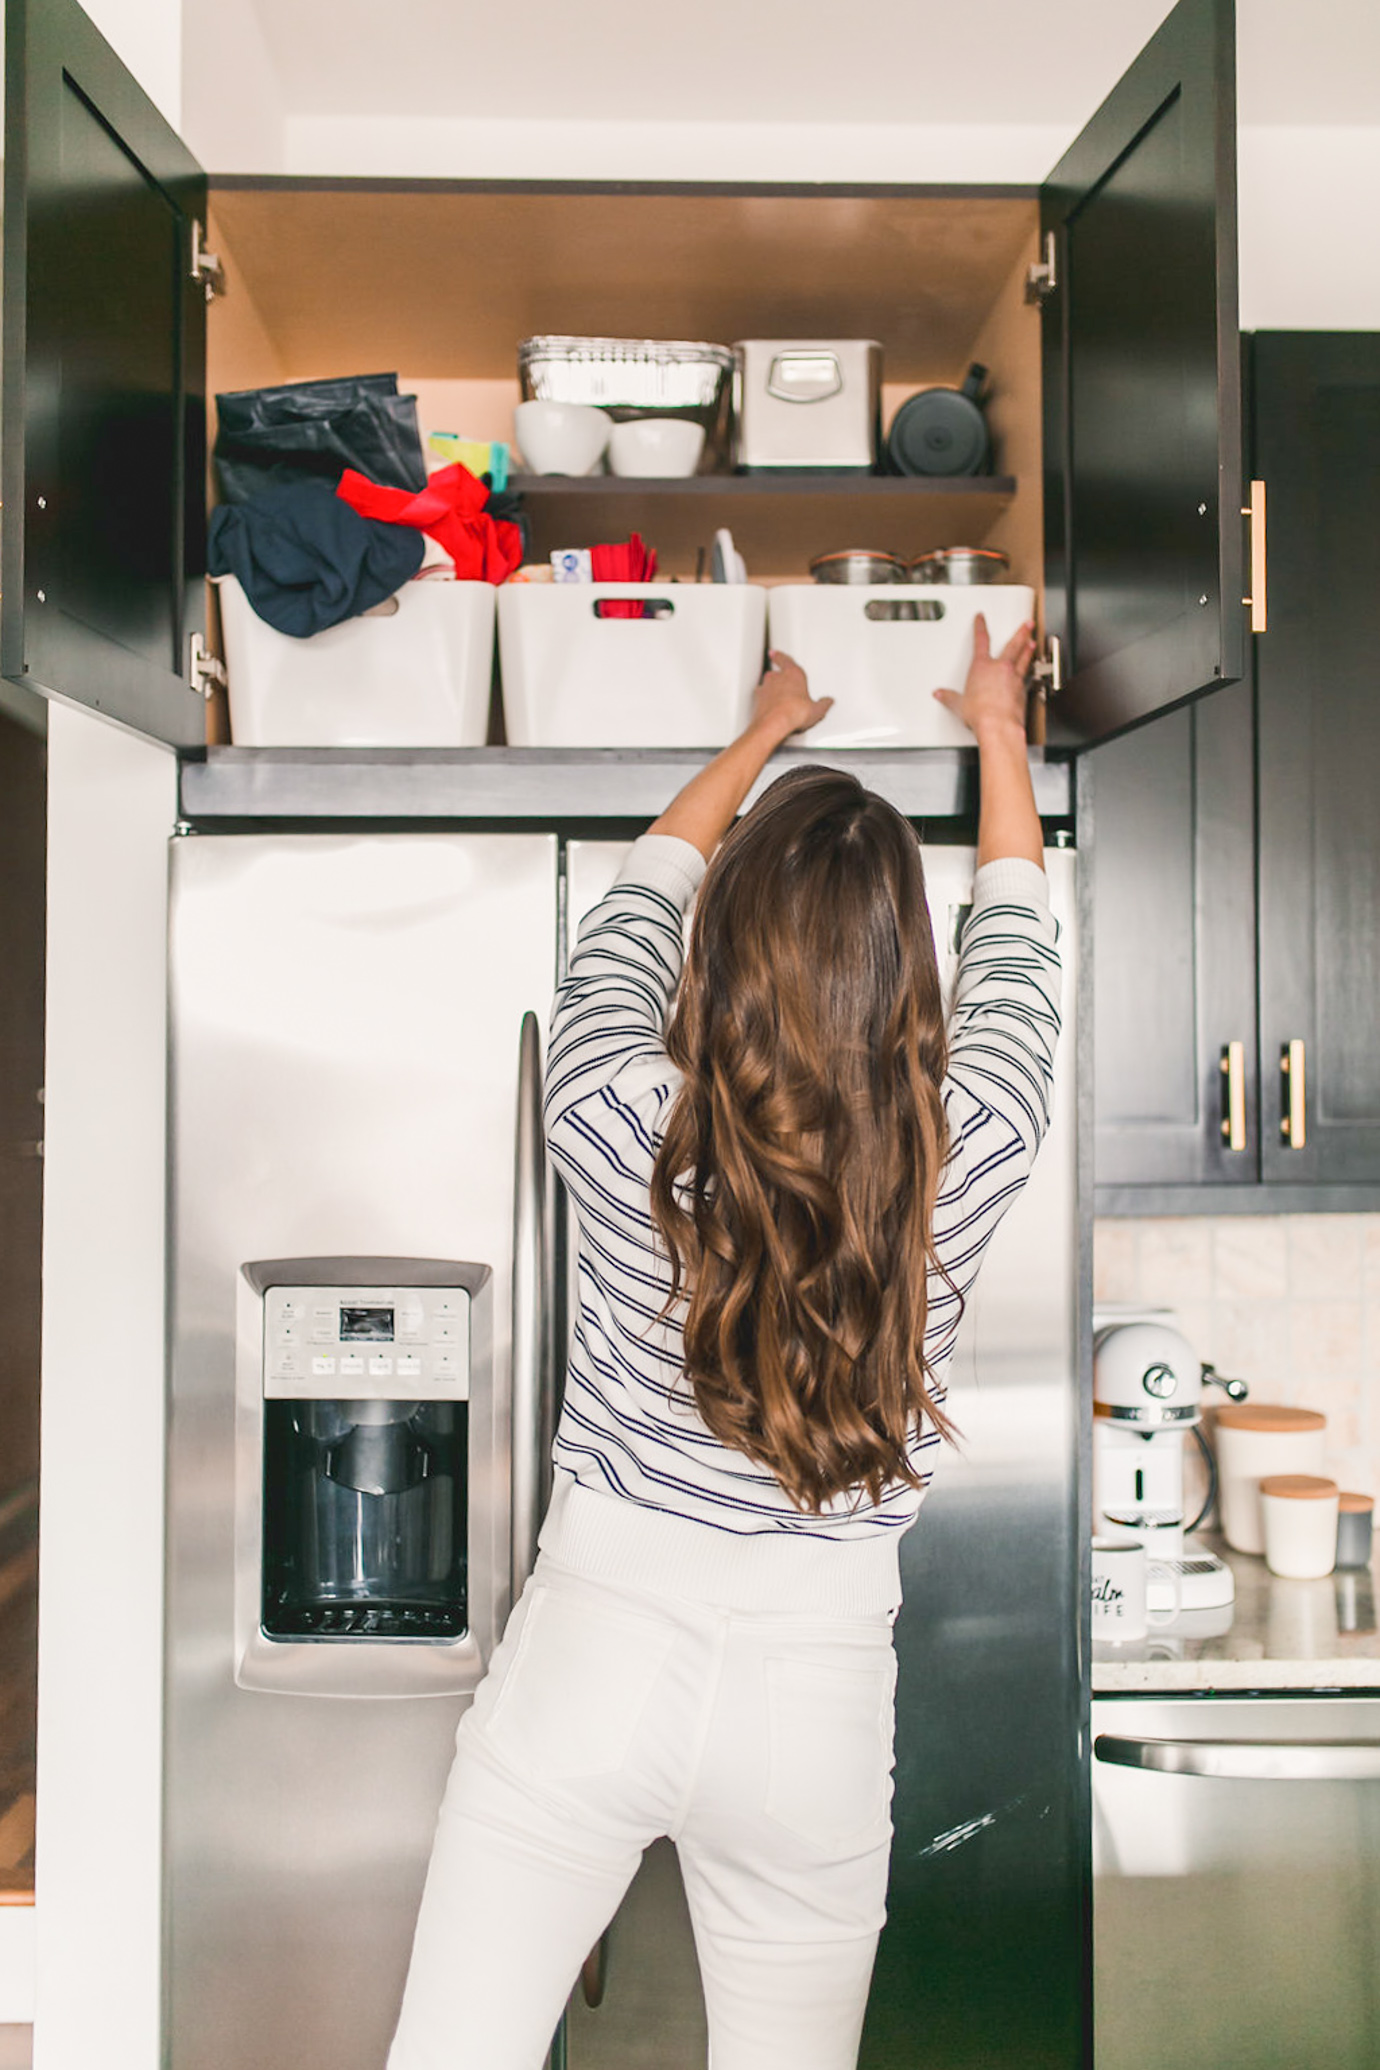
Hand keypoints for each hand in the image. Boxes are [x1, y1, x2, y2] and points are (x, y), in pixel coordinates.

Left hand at [750, 650, 833, 742]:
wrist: (774, 724)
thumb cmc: (794, 713)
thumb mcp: (816, 710)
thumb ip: (823, 704)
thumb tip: (828, 702)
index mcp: (793, 674)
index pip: (785, 660)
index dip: (780, 656)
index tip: (774, 653)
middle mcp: (776, 678)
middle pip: (775, 673)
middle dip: (779, 678)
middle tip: (785, 686)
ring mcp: (765, 688)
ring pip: (767, 685)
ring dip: (771, 690)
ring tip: (779, 701)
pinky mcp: (756, 700)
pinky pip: (761, 698)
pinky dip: (764, 702)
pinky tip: (770, 710)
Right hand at [933, 615, 1033, 740]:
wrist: (998, 725)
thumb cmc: (980, 713)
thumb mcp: (958, 705)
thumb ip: (949, 697)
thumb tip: (941, 695)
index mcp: (982, 667)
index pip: (981, 640)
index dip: (980, 627)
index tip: (981, 619)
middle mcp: (1000, 668)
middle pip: (1012, 644)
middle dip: (1021, 632)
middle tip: (1027, 624)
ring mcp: (1014, 678)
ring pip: (1024, 658)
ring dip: (1028, 648)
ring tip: (1032, 641)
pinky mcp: (1023, 690)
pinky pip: (1028, 676)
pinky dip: (1030, 671)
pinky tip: (1031, 669)